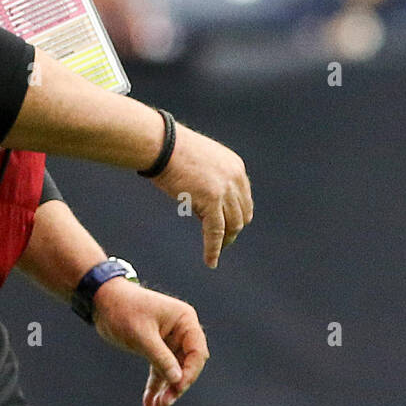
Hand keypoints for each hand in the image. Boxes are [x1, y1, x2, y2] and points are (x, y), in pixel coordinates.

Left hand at [92, 279, 208, 405]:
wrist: (102, 300)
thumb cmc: (124, 310)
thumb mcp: (142, 335)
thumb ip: (161, 358)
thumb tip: (178, 380)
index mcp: (184, 320)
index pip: (196, 351)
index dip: (189, 372)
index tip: (177, 388)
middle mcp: (181, 330)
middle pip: (187, 364)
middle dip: (177, 385)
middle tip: (164, 403)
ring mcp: (169, 340)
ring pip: (174, 371)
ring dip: (166, 390)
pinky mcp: (156, 348)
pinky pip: (160, 370)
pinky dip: (156, 386)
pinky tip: (149, 403)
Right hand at [151, 123, 252, 267]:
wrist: (161, 144)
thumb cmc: (172, 151)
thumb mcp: (202, 162)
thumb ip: (211, 181)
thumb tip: (207, 209)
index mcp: (236, 167)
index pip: (244, 199)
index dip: (236, 215)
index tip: (227, 228)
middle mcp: (235, 177)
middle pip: (241, 214)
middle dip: (232, 230)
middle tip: (221, 242)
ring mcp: (225, 189)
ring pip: (232, 225)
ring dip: (224, 241)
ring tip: (214, 252)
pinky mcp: (211, 200)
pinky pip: (216, 232)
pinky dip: (213, 249)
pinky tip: (210, 261)